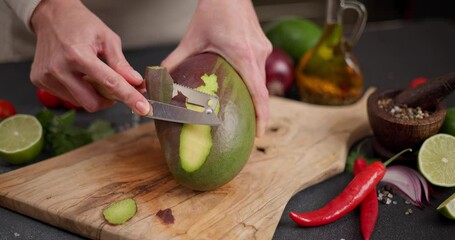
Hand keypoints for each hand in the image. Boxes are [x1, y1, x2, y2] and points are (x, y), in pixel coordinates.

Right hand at [30, 0, 149, 114]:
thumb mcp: (107, 38)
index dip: (129, 97)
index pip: (109, 83)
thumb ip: (121, 64)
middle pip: (93, 102)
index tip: (144, 108)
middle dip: (109, 100)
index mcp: (78, 54)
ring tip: (93, 76)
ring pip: (80, 103)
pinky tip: (78, 75)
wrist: (51, 15)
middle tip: (115, 88)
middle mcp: (59, 67)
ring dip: (93, 95)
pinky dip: (79, 91)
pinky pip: (67, 97)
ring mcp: (47, 76)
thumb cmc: (81, 24)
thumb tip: (136, 82)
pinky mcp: (40, 80)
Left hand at [161, 0, 271, 136]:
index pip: (259, 94)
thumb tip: (158, 80)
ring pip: (261, 79)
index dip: (262, 117)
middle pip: (262, 90)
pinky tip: (239, 85)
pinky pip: (259, 68)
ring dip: (255, 96)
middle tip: (249, 129)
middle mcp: (258, 54)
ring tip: (244, 110)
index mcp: (244, 56)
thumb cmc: (214, 10)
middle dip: (258, 112)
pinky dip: (252, 81)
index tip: (259, 134)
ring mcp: (263, 49)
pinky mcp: (262, 45)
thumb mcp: (192, 39)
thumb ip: (175, 61)